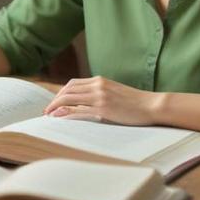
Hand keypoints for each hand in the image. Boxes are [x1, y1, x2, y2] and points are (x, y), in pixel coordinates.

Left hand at [43, 76, 164, 124]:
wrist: (152, 105)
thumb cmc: (135, 103)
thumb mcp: (114, 93)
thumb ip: (99, 95)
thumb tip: (85, 104)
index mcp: (100, 81)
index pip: (72, 84)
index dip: (60, 93)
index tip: (54, 103)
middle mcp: (98, 85)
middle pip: (67, 90)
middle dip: (54, 100)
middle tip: (47, 111)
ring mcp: (100, 96)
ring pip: (70, 98)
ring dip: (56, 106)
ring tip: (49, 116)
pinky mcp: (103, 108)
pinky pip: (79, 110)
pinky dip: (66, 113)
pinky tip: (59, 118)